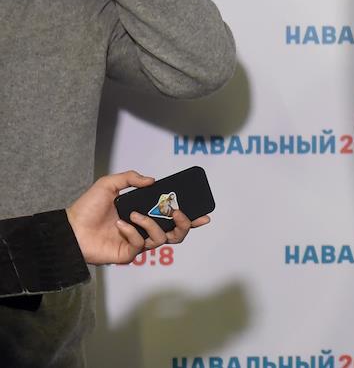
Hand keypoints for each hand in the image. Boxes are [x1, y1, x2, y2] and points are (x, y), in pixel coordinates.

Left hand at [65, 171, 210, 265]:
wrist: (70, 228)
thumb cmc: (88, 208)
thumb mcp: (109, 184)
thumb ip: (131, 178)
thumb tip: (152, 181)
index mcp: (144, 214)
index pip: (172, 217)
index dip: (190, 218)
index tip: (204, 215)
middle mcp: (144, 229)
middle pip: (176, 233)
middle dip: (183, 224)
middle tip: (178, 213)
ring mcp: (137, 243)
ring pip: (161, 239)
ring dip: (151, 224)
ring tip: (135, 215)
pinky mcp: (128, 254)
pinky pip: (139, 245)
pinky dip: (132, 232)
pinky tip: (120, 225)